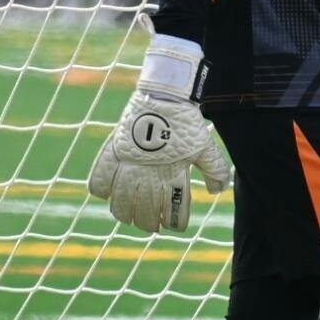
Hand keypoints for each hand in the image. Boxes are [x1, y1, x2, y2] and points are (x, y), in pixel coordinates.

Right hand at [88, 35, 230, 232]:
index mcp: (174, 173)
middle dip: (149, 224)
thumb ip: (215, 169)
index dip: (175, 223)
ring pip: (121, 201)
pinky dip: (100, 190)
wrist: (165, 94)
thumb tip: (219, 190)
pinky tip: (106, 195)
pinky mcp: (115, 151)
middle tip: (152, 226)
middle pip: (145, 212)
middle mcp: (151, 173)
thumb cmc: (186, 120)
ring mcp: (130, 163)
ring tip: (128, 218)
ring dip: (124, 214)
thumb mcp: (205, 145)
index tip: (174, 226)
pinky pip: (99, 178)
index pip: (174, 210)